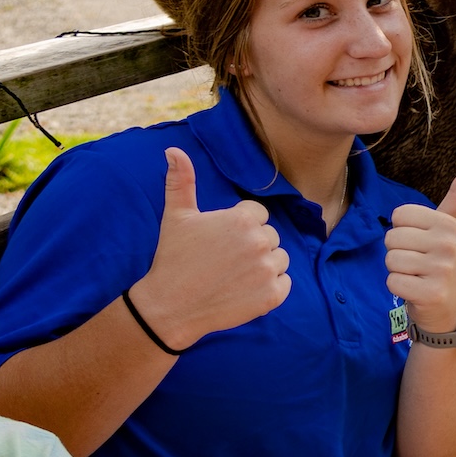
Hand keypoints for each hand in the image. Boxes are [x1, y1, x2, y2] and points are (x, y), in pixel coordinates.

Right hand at [133, 147, 290, 348]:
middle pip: (270, 237)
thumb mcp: (176, 216)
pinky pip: (285, 284)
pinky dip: (270, 288)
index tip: (220, 242)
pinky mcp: (273, 296)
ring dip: (263, 266)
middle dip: (252, 246)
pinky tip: (244, 290)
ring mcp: (268, 270)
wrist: (170, 306)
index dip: (239, 227)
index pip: (259, 215)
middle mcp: (260, 242)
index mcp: (242, 219)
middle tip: (224, 260)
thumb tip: (173, 150)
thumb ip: (181, 181)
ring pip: (280, 259)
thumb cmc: (173, 259)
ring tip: (234, 275)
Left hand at [385, 167, 455, 333]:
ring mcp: (441, 269)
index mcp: (448, 224)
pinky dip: (399, 289)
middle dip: (399, 253)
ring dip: (398, 272)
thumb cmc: (443, 263)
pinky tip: (416, 291)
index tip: (421, 244)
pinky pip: (393, 281)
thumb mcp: (450, 230)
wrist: (453, 309)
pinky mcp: (431, 292)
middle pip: (391, 238)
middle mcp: (448, 244)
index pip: (399, 215)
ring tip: (417, 276)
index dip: (403, 231)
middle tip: (418, 264)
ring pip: (391, 260)